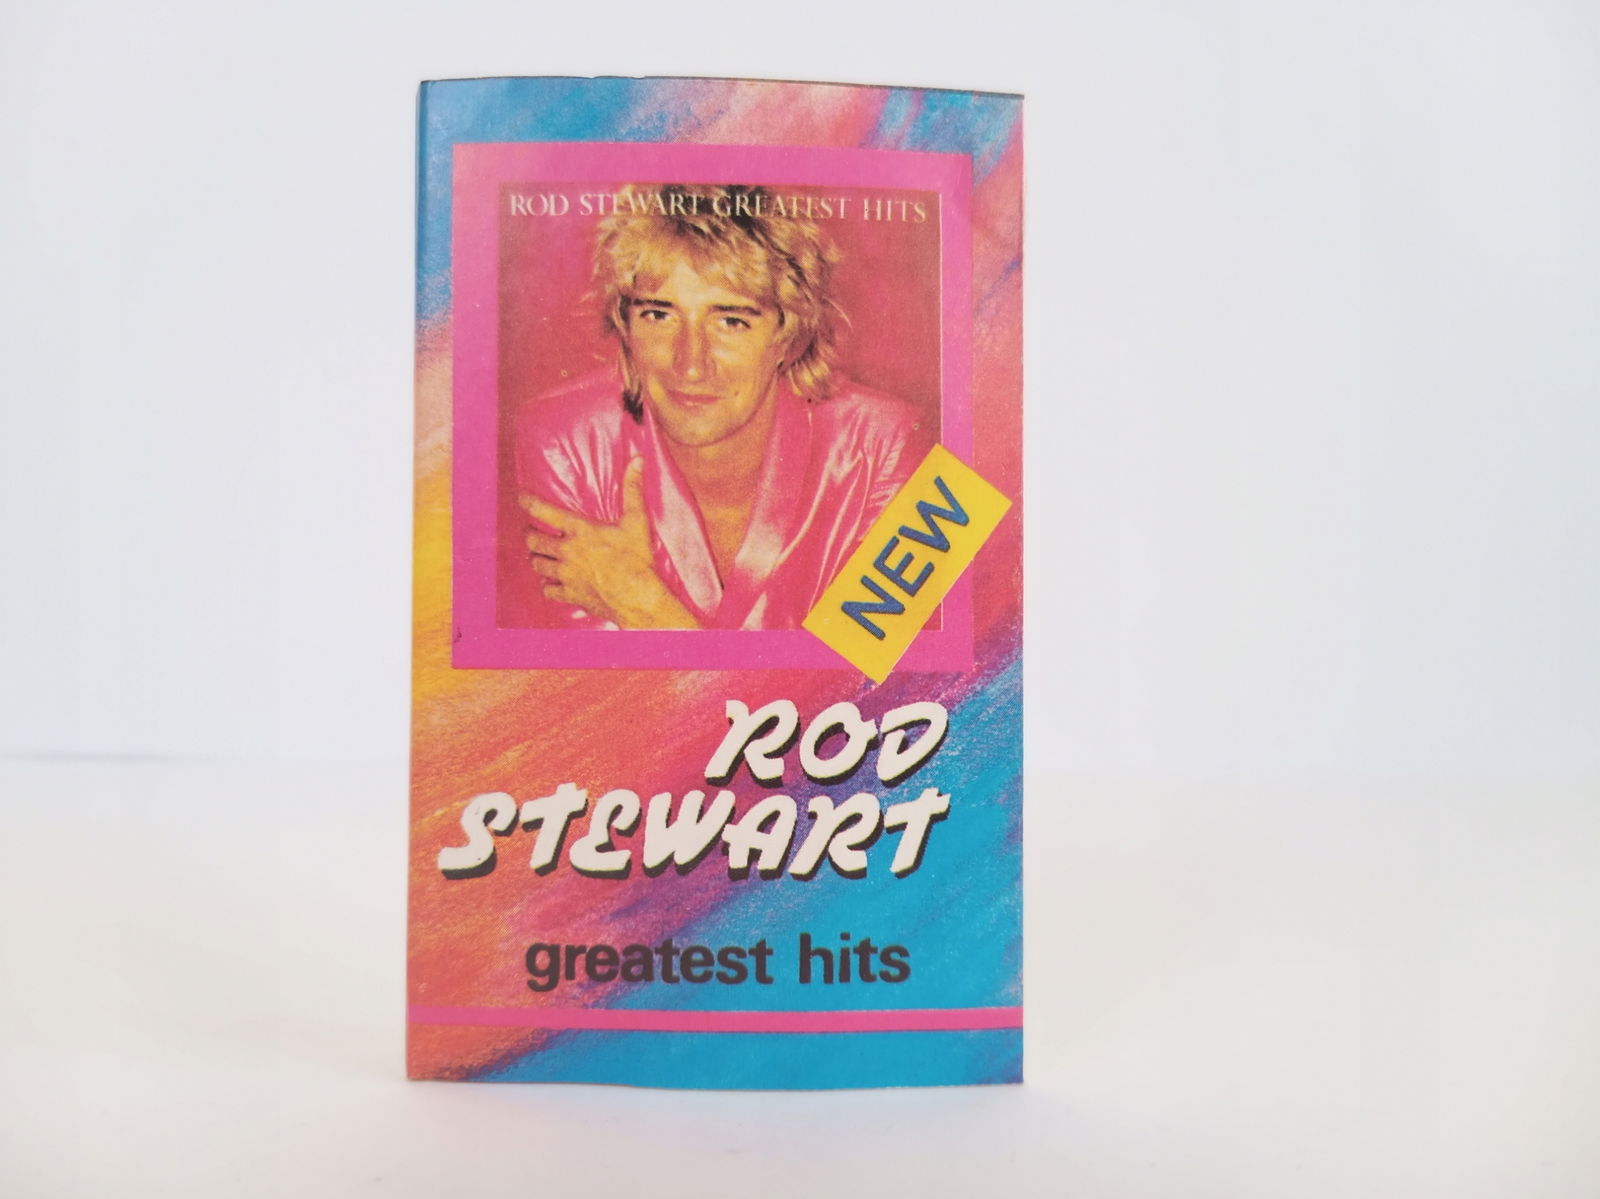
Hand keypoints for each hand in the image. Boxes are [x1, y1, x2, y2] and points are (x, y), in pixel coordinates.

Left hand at [518, 458, 700, 629]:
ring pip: (537, 564)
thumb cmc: (636, 559)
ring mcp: (565, 574)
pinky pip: (548, 589)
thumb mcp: (636, 521)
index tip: (520, 497)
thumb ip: (633, 490)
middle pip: (534, 540)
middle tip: (531, 532)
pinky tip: (549, 583)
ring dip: (536, 558)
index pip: (543, 511)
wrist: (636, 596)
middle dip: (530, 535)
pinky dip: (546, 585)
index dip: (528, 502)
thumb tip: (637, 460)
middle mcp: (566, 550)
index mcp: (579, 530)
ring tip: (538, 555)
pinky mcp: (569, 593)